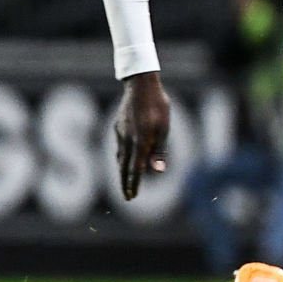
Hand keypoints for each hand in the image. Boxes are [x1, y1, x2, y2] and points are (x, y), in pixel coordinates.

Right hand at [113, 72, 170, 199]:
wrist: (140, 84)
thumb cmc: (158, 105)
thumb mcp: (165, 127)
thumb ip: (160, 150)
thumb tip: (158, 172)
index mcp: (141, 141)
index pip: (135, 168)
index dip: (134, 183)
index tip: (132, 196)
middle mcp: (128, 139)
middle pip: (124, 167)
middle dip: (125, 183)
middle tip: (127, 197)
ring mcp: (120, 133)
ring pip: (120, 157)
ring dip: (122, 172)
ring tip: (124, 183)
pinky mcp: (118, 126)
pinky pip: (119, 146)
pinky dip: (121, 158)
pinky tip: (123, 161)